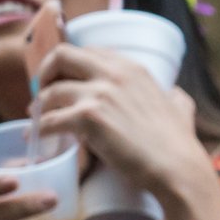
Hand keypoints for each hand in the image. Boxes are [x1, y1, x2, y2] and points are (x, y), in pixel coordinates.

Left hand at [32, 44, 213, 217]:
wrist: (177, 168)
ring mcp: (99, 94)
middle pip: (61, 56)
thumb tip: (175, 95)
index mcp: (132, 68)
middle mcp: (113, 74)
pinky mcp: (88, 118)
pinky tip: (39, 139)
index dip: (71, 65)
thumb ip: (174, 96)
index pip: (88, 51)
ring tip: (39, 120)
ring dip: (40, 106)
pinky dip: (40, 130)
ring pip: (51, 91)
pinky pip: (49, 120)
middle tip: (43, 93)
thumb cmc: (180, 144)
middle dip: (46, 73)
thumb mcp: (181, 107)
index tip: (64, 79)